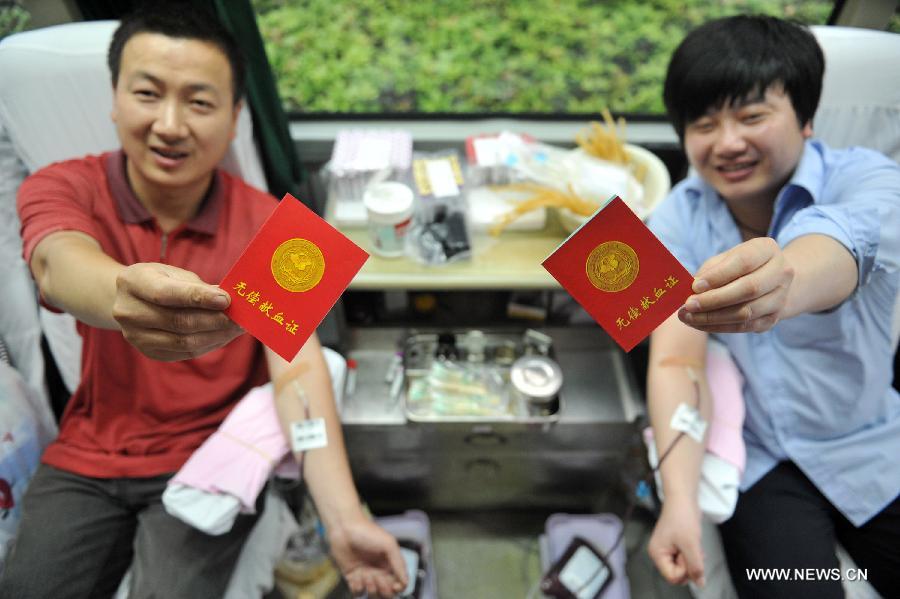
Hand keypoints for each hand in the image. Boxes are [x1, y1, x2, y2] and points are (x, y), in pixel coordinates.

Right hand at [112, 263, 242, 360]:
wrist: (130, 300)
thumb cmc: (158, 281)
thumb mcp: (173, 273)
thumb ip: (196, 286)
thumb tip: (225, 300)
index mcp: (133, 282)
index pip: (166, 294)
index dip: (199, 298)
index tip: (227, 300)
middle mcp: (129, 312)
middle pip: (178, 322)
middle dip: (215, 320)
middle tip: (241, 318)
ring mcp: (136, 336)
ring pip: (184, 342)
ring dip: (217, 336)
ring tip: (238, 328)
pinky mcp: (150, 353)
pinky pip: (186, 353)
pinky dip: (210, 344)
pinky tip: (225, 335)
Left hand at [328, 516, 407, 597]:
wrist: (344, 529)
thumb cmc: (367, 532)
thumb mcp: (389, 544)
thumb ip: (399, 563)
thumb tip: (405, 582)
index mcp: (390, 564)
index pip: (399, 584)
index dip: (397, 588)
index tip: (393, 585)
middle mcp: (379, 571)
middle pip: (387, 593)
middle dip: (383, 590)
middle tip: (377, 578)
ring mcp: (366, 575)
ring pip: (373, 594)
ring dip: (370, 589)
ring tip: (365, 576)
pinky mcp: (353, 577)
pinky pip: (358, 592)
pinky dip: (357, 588)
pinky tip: (356, 576)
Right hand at [648, 497, 704, 586]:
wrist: (683, 499)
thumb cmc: (682, 517)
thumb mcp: (691, 544)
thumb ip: (695, 566)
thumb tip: (700, 583)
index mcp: (657, 554)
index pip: (672, 577)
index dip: (684, 570)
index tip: (688, 555)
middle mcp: (660, 554)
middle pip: (678, 574)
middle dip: (689, 565)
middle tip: (691, 549)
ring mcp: (668, 550)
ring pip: (684, 567)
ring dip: (693, 559)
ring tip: (694, 544)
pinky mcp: (675, 546)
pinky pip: (686, 559)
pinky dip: (693, 554)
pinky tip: (694, 544)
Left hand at [679, 237, 793, 332]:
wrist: (770, 281)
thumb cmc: (740, 266)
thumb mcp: (726, 259)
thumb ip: (711, 271)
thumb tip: (692, 289)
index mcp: (767, 250)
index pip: (743, 262)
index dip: (718, 275)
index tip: (695, 286)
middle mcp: (781, 273)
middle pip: (748, 289)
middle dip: (714, 299)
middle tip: (688, 305)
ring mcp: (780, 298)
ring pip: (746, 312)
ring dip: (713, 317)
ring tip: (688, 317)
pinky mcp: (773, 319)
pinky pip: (744, 327)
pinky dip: (718, 327)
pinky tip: (699, 324)